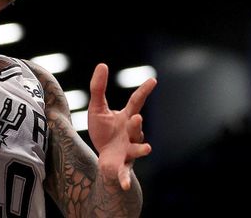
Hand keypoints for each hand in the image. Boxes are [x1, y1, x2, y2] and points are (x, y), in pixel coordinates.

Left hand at [87, 63, 156, 190]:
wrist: (102, 156)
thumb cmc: (103, 130)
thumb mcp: (97, 108)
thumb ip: (98, 88)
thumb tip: (102, 64)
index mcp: (126, 118)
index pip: (136, 102)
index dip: (144, 92)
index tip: (153, 80)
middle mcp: (131, 135)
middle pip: (136, 128)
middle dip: (137, 124)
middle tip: (136, 117)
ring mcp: (128, 152)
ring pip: (137, 150)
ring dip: (141, 150)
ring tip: (146, 147)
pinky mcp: (121, 167)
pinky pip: (124, 174)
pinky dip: (125, 180)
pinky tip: (125, 185)